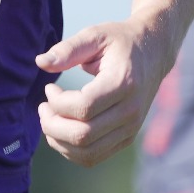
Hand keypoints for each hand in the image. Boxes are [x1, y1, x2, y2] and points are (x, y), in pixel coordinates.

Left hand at [35, 17, 171, 166]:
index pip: (83, 107)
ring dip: (58, 141)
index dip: (57, 102)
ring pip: (86, 153)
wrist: (154, 52)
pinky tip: (62, 129)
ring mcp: (131, 128)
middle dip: (52, 125)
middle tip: (43, 107)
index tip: (49, 88)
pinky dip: (70, 150)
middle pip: (82, 135)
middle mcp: (131, 110)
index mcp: (124, 83)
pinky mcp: (127, 138)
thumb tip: (40, 63)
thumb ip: (68, 49)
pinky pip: (93, 157)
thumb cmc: (120, 42)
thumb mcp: (95, 36)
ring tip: (50, 119)